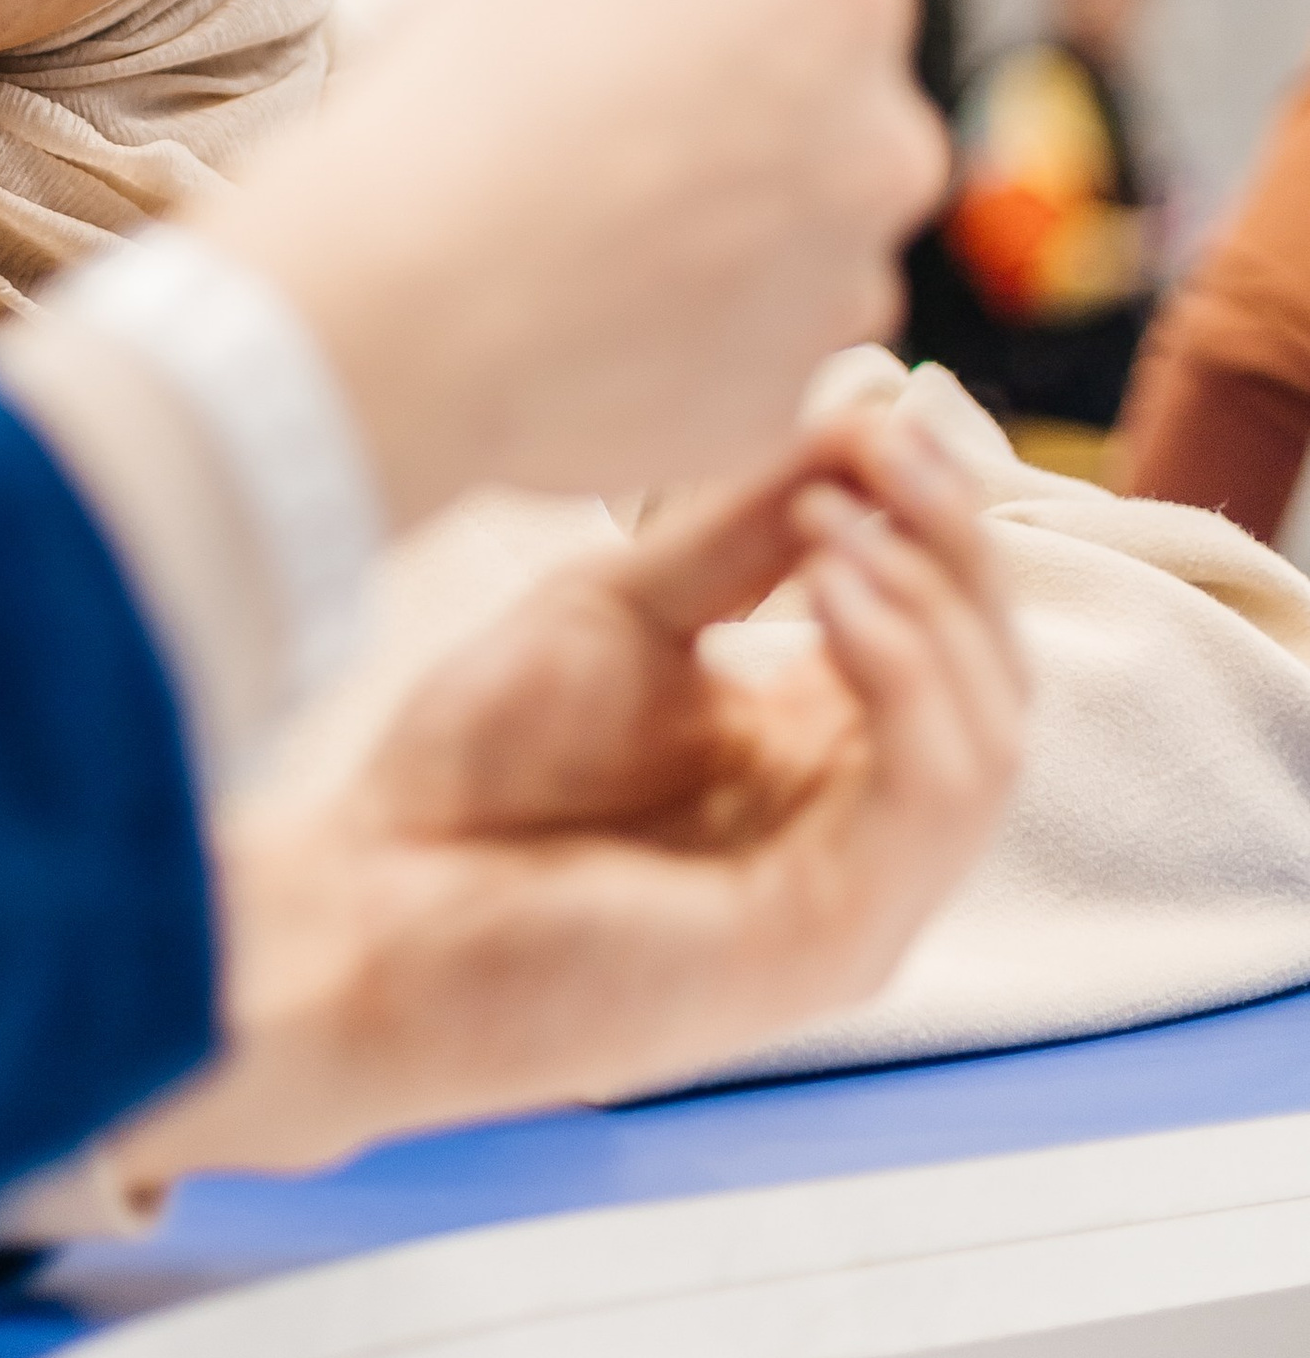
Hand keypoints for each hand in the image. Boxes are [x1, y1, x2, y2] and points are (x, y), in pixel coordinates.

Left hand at [113, 404, 1024, 1184]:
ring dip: (932, 601)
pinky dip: (903, 676)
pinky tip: (832, 588)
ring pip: (990, 738)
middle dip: (954, 542)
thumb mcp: (628, 608)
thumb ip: (748, 534)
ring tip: (838, 514)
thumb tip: (863, 421)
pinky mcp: (826, 940)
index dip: (934, 516)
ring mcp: (856, 899)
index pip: (954, 635)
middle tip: (883, 441)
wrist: (363, 905)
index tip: (870, 417)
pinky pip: (931, 798)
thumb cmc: (471, 772)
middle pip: (996, 678)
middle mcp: (861, 836)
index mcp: (822, 761)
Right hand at [199, 0, 947, 518]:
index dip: (727, 33)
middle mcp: (880, 148)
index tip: (654, 64)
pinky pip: (750, 365)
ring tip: (594, 256)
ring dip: (729, 257)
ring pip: (806, 262)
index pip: (824, 6)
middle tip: (627, 159)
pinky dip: (687, 355)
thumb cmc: (464, 113)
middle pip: (839, 138)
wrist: (409, 302)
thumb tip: (636, 41)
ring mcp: (843, 289)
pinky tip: (587, 332)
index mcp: (836, 2)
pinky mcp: (786, 402)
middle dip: (754, 148)